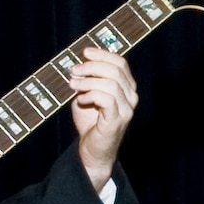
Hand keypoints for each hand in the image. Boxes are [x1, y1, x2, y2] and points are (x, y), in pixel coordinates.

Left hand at [66, 47, 139, 190]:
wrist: (93, 150)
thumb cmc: (90, 122)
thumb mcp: (87, 95)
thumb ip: (87, 80)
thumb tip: (77, 65)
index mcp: (127, 88)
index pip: (120, 63)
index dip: (102, 54)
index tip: (85, 52)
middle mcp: (131, 97)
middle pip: (115, 70)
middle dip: (91, 67)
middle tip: (74, 70)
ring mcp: (126, 109)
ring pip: (110, 83)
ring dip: (87, 81)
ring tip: (73, 85)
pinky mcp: (117, 120)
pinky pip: (106, 99)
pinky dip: (89, 96)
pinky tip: (80, 100)